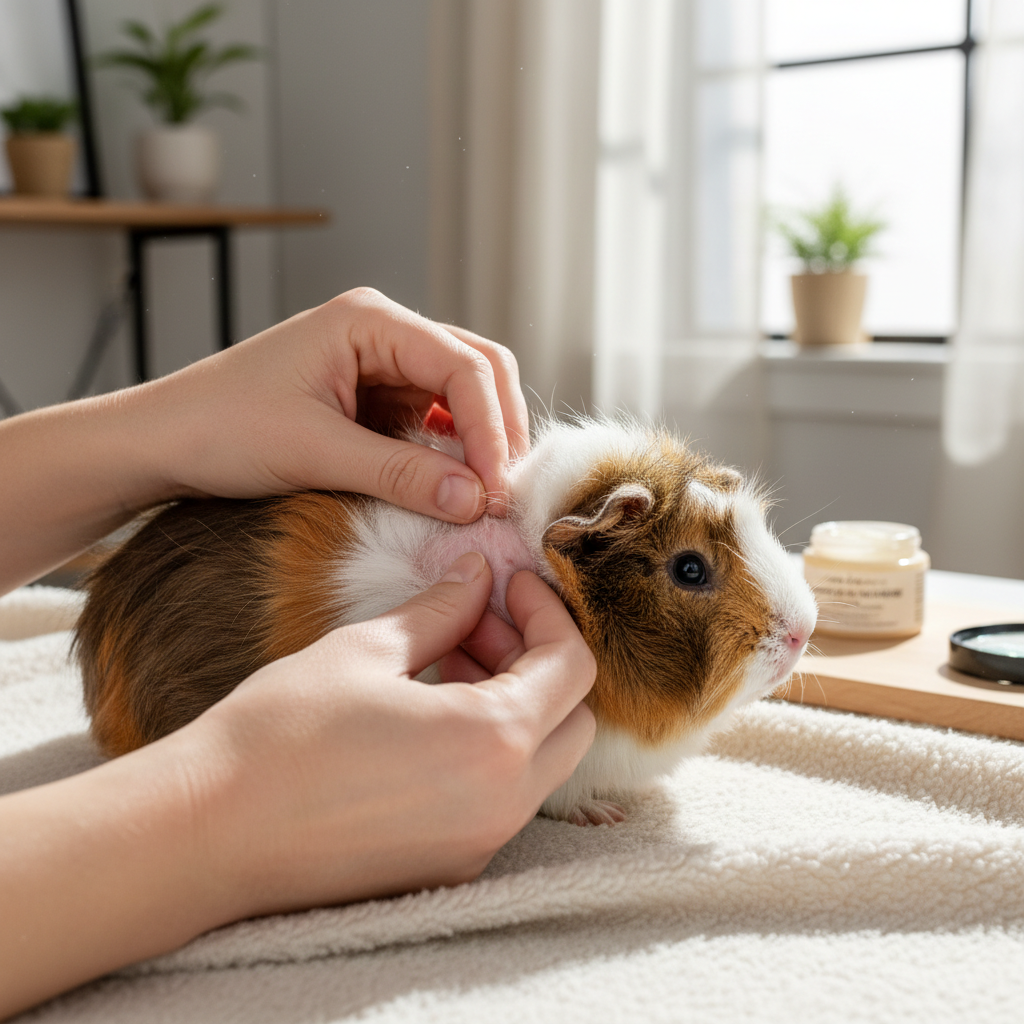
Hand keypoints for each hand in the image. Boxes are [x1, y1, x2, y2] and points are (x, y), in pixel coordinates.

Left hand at [141, 287, 529, 520]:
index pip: (464, 364)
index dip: (492, 428)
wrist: (160, 443)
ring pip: (460, 398)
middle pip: (476, 370)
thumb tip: (476, 501)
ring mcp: (379, 367)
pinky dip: (449, 454)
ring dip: (478, 444)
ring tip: (484, 496)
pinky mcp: (371, 401)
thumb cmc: (218, 427)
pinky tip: (451, 488)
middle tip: (505, 492)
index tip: (498, 489)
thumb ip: (401, 473)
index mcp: (370, 320)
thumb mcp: (314, 452)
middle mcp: (382, 334)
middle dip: (498, 429)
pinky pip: (430, 423)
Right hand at [190, 554, 596, 913]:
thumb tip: (477, 576)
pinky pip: (501, 796)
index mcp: (493, 742)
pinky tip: (431, 713)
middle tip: (477, 622)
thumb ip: (441, 610)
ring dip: (515, 702)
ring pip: (541, 761)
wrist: (207, 834)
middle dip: (538, 659)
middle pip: (572, 720)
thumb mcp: (367, 650)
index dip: (548, 613)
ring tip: (447, 659)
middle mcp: (502, 804)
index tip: (511, 584)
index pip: (572, 667)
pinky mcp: (448, 866)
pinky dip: (489, 747)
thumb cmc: (280, 735)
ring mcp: (478, 844)